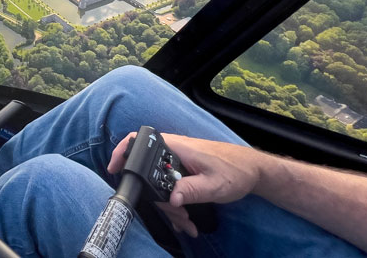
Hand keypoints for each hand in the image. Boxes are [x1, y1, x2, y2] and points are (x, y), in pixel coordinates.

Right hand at [107, 132, 266, 236]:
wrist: (253, 170)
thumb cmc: (235, 170)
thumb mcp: (214, 184)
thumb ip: (191, 190)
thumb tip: (170, 199)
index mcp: (176, 147)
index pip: (141, 143)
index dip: (123, 153)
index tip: (114, 169)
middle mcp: (174, 151)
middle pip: (150, 174)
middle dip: (159, 200)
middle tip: (176, 216)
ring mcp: (178, 161)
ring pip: (160, 184)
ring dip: (170, 206)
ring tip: (187, 222)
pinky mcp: (183, 170)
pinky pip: (170, 186)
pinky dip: (176, 203)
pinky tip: (186, 218)